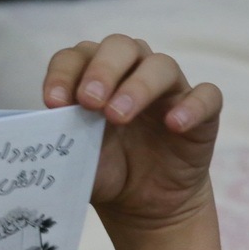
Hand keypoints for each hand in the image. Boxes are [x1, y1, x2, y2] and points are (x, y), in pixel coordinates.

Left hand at [42, 34, 221, 232]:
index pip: (75, 57)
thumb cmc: (104, 168)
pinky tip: (174, 125)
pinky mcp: (201, 113)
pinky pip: (206, 96)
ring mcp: (168, 91)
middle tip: (89, 102)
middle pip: (120, 47)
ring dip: (138, 86)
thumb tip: (42, 130)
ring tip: (118, 116)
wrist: (143, 203)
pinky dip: (192, 106)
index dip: (63, 73)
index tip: (53, 103)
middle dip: (102, 70)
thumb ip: (61, 139)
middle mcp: (131, 73)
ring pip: (161, 65)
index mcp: (93, 77)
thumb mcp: (75, 157)